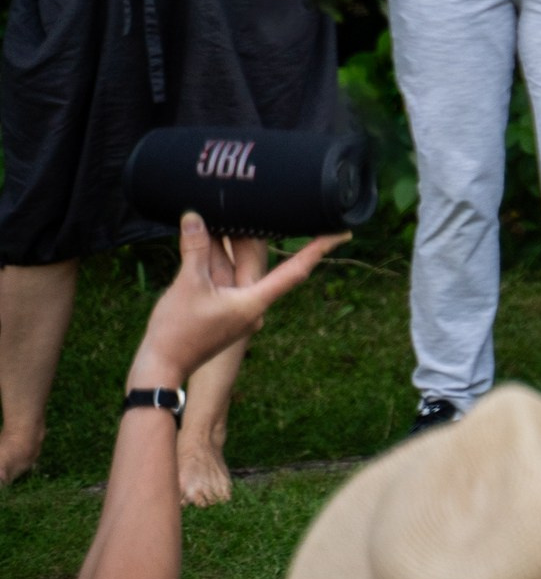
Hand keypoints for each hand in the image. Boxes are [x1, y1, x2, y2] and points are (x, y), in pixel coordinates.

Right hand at [126, 212, 345, 388]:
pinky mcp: (223, 314)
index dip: (319, 249)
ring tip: (226, 220)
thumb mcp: (187, 285)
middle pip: (260, 264)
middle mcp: (254, 308)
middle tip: (257, 208)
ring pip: (241, 272)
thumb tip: (196, 217)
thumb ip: (195, 250)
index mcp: (255, 302)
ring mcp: (239, 313)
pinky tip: (208, 244)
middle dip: (253, 237)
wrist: (159, 370)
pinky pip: (228, 283)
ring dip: (231, 249)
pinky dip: (220, 264)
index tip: (341, 233)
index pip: (296, 270)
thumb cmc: (176, 332)